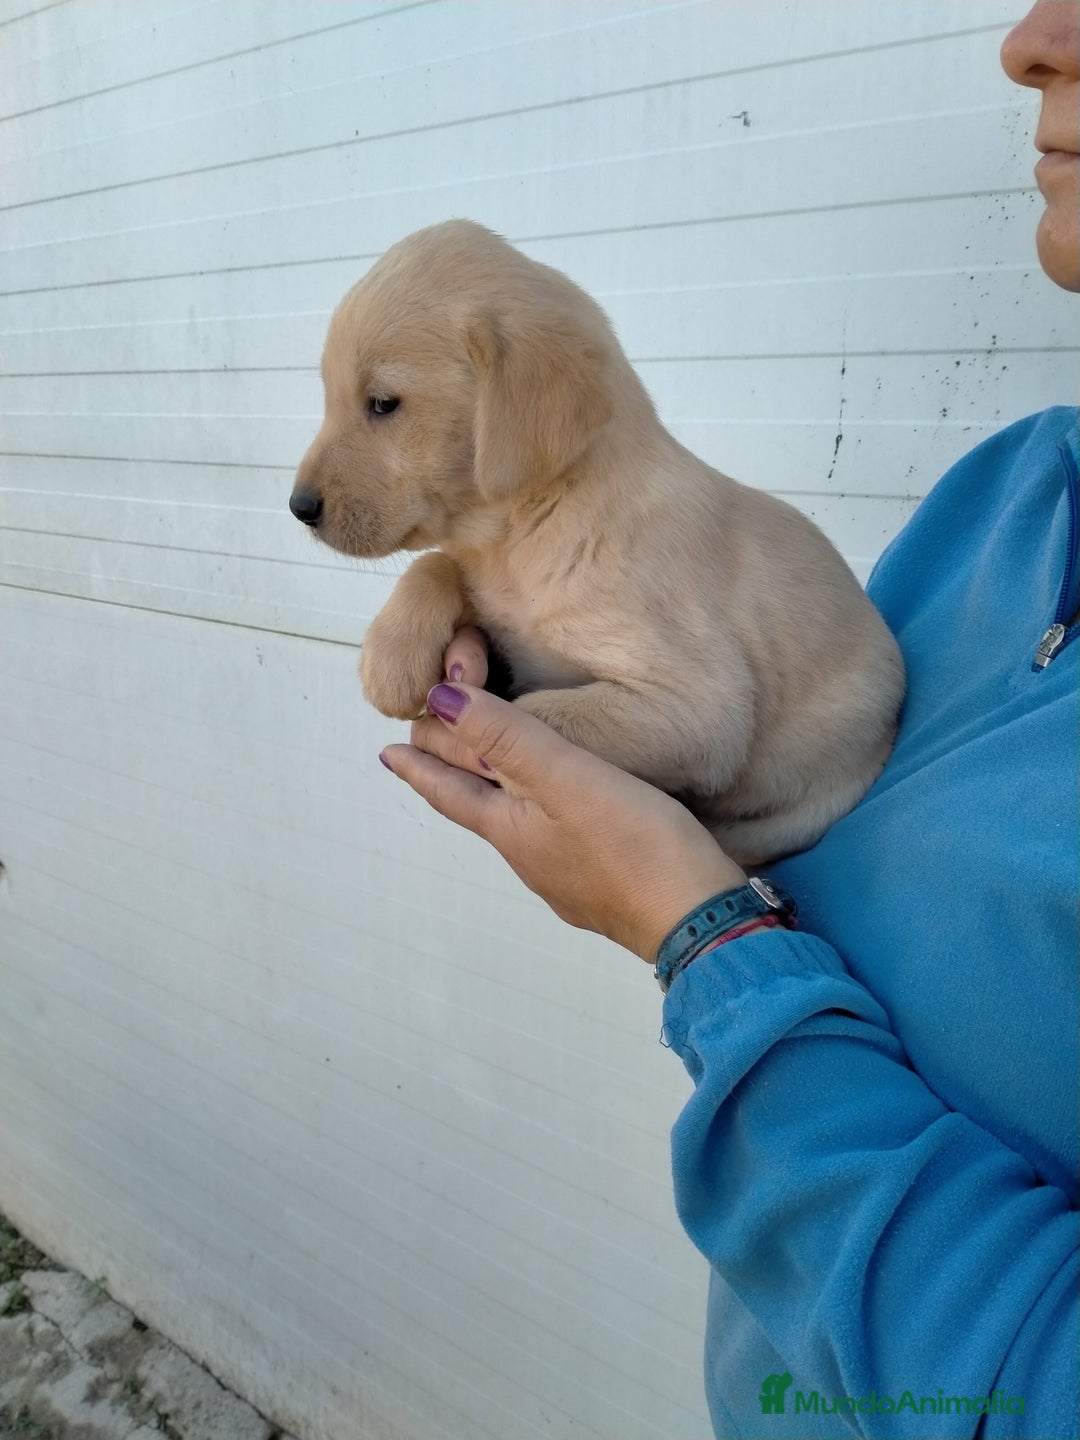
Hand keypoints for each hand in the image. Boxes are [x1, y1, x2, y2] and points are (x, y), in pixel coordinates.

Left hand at [378, 629, 747, 961]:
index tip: (391, 750)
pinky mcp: (601, 881)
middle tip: (427, 746)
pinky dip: (534, 813)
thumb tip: (441, 701)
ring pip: (513, 823)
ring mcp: (565, 875)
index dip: (420, 764)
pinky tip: (557, 815)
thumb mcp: (567, 780)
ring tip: (483, 776)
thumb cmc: (640, 851)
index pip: (449, 789)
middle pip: (476, 804)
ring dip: (489, 792)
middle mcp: (530, 856)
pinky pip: (551, 838)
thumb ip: (506, 738)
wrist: (700, 922)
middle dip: (448, 770)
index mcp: (512, 829)